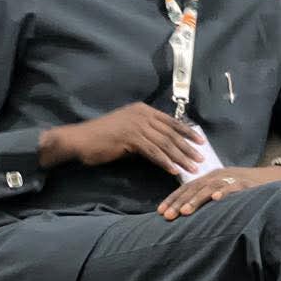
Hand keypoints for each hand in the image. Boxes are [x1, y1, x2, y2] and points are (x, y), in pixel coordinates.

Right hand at [38, 102, 203, 174]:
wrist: (79, 140)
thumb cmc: (102, 137)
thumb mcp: (128, 130)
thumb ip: (146, 133)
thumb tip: (165, 145)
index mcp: (143, 110)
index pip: (171, 121)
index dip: (188, 132)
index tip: (201, 142)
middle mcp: (142, 114)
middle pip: (171, 133)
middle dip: (188, 147)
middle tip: (201, 159)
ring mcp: (136, 125)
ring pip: (165, 143)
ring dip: (180, 157)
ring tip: (192, 168)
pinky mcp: (130, 138)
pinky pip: (153, 152)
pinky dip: (164, 162)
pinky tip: (173, 170)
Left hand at [157, 165, 280, 220]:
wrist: (272, 179)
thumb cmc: (244, 189)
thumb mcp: (222, 190)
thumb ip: (207, 197)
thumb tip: (186, 213)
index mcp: (209, 177)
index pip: (186, 187)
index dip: (172, 199)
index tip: (160, 212)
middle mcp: (218, 176)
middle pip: (194, 188)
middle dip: (179, 202)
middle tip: (167, 216)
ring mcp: (231, 178)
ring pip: (209, 188)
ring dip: (196, 200)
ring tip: (185, 212)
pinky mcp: (246, 183)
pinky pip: (233, 187)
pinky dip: (225, 192)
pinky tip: (216, 200)